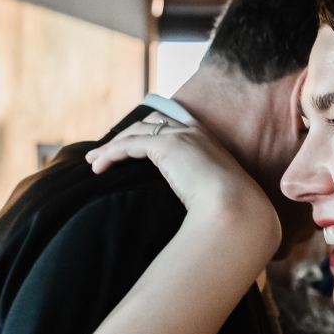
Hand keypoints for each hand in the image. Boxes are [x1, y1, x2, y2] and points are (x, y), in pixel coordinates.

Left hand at [85, 125, 273, 235]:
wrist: (239, 210)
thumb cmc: (233, 212)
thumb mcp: (220, 197)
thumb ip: (207, 193)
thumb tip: (197, 212)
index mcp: (210, 141)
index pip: (175, 124)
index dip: (152, 130)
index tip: (135, 143)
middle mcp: (195, 132)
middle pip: (152, 122)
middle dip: (127, 135)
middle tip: (106, 153)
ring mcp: (182, 136)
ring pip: (136, 131)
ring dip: (113, 145)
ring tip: (94, 162)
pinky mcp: (167, 145)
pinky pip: (130, 145)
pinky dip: (111, 154)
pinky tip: (98, 167)